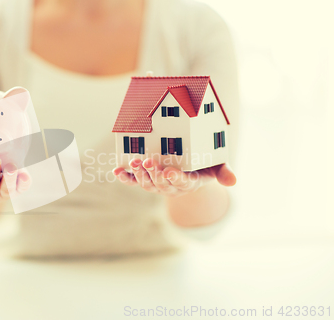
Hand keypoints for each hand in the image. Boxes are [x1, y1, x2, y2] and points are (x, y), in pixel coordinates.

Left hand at [113, 158, 235, 197]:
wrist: (189, 171)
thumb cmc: (205, 165)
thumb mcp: (217, 166)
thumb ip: (224, 172)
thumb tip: (233, 181)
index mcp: (189, 182)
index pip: (182, 183)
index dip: (175, 178)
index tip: (169, 172)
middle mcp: (171, 186)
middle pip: (161, 183)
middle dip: (154, 173)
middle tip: (148, 161)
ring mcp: (157, 185)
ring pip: (147, 184)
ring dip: (139, 175)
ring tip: (134, 163)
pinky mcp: (146, 181)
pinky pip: (134, 182)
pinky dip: (124, 177)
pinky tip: (116, 171)